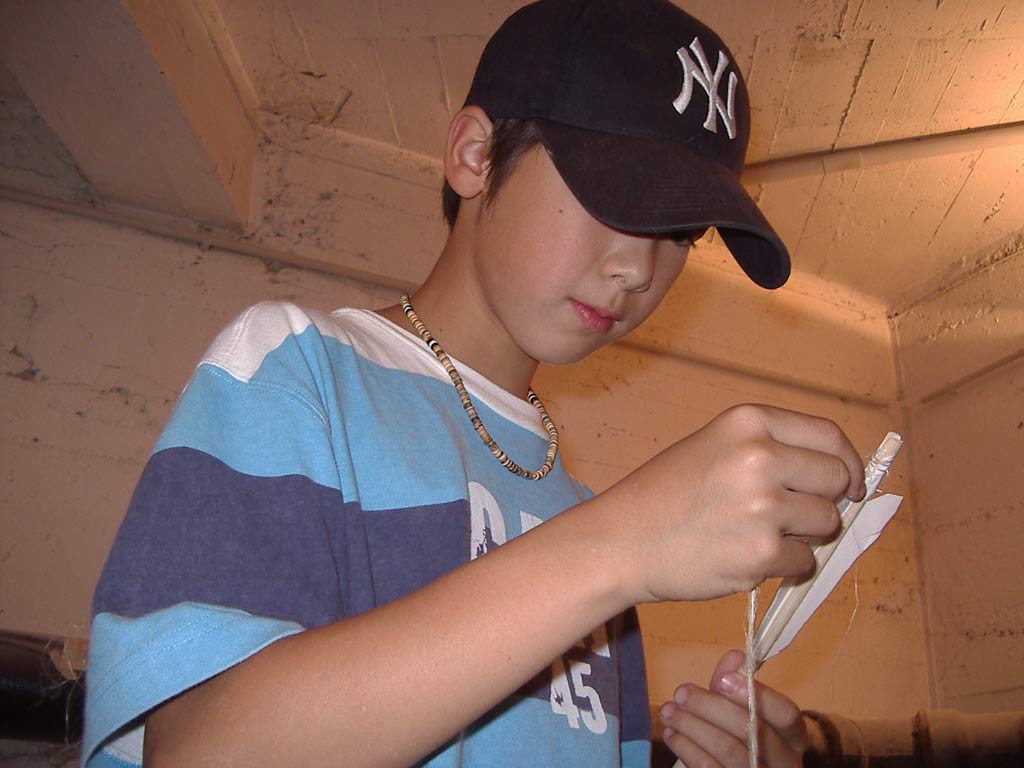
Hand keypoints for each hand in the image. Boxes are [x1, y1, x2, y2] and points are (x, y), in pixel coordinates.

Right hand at [600, 404, 864, 603]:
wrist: (621, 541)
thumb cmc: (664, 494)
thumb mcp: (713, 446)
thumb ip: (770, 450)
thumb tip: (840, 477)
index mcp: (748, 422)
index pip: (829, 437)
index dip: (847, 463)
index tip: (850, 484)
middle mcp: (760, 456)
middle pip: (836, 480)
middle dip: (822, 501)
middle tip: (786, 515)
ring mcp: (764, 506)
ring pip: (826, 523)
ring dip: (803, 536)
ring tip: (756, 535)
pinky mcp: (762, 553)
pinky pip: (803, 561)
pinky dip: (782, 566)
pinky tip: (742, 556)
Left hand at [660, 650, 808, 767]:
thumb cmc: (748, 736)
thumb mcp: (746, 710)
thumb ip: (738, 683)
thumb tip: (735, 656)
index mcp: (793, 736)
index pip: (785, 714)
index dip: (755, 694)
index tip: (723, 679)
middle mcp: (784, 761)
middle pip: (750, 730)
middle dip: (710, 707)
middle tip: (682, 692)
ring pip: (726, 749)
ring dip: (691, 726)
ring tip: (670, 711)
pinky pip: (709, 767)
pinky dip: (686, 747)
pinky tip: (673, 733)